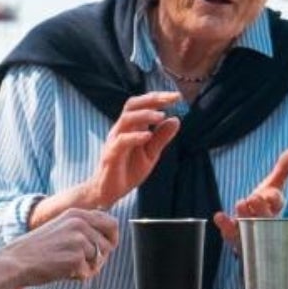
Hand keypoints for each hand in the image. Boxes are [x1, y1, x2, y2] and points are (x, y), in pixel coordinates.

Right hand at [16, 207, 120, 288]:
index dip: (112, 238)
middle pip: (109, 244)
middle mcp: (80, 224)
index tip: (107, 248)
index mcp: (76, 214)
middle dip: (101, 257)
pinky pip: (88, 272)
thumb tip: (106, 240)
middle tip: (83, 263)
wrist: (16, 261)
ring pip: (99, 260)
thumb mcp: (60, 228)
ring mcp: (79, 240)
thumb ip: (82, 229)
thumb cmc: (35, 249)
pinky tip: (61, 271)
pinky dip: (77, 276)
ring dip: (86, 267)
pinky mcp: (76, 258)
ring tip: (65, 265)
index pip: (111, 223)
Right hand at [92, 91, 185, 205]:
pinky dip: (135, 137)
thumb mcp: (151, 154)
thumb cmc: (128, 171)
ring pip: (126, 119)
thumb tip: (176, 119)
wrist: (109, 192)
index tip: (177, 97)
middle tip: (172, 100)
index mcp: (130, 127)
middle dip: (152, 99)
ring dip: (145, 115)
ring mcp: (114, 141)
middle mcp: (121, 130)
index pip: (142, 105)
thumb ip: (161, 138)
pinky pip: (121, 142)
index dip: (159, 98)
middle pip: (132, 105)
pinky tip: (148, 136)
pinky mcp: (111, 155)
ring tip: (161, 116)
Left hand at [213, 144, 287, 247]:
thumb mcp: (273, 186)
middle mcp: (263, 221)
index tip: (271, 195)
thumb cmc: (264, 205)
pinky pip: (230, 233)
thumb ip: (283, 169)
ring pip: (248, 226)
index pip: (276, 203)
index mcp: (274, 208)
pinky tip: (219, 216)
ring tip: (240, 203)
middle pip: (264, 217)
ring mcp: (249, 230)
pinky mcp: (234, 236)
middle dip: (260, 208)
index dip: (274, 199)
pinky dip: (225, 225)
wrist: (250, 231)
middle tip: (253, 198)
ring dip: (244, 216)